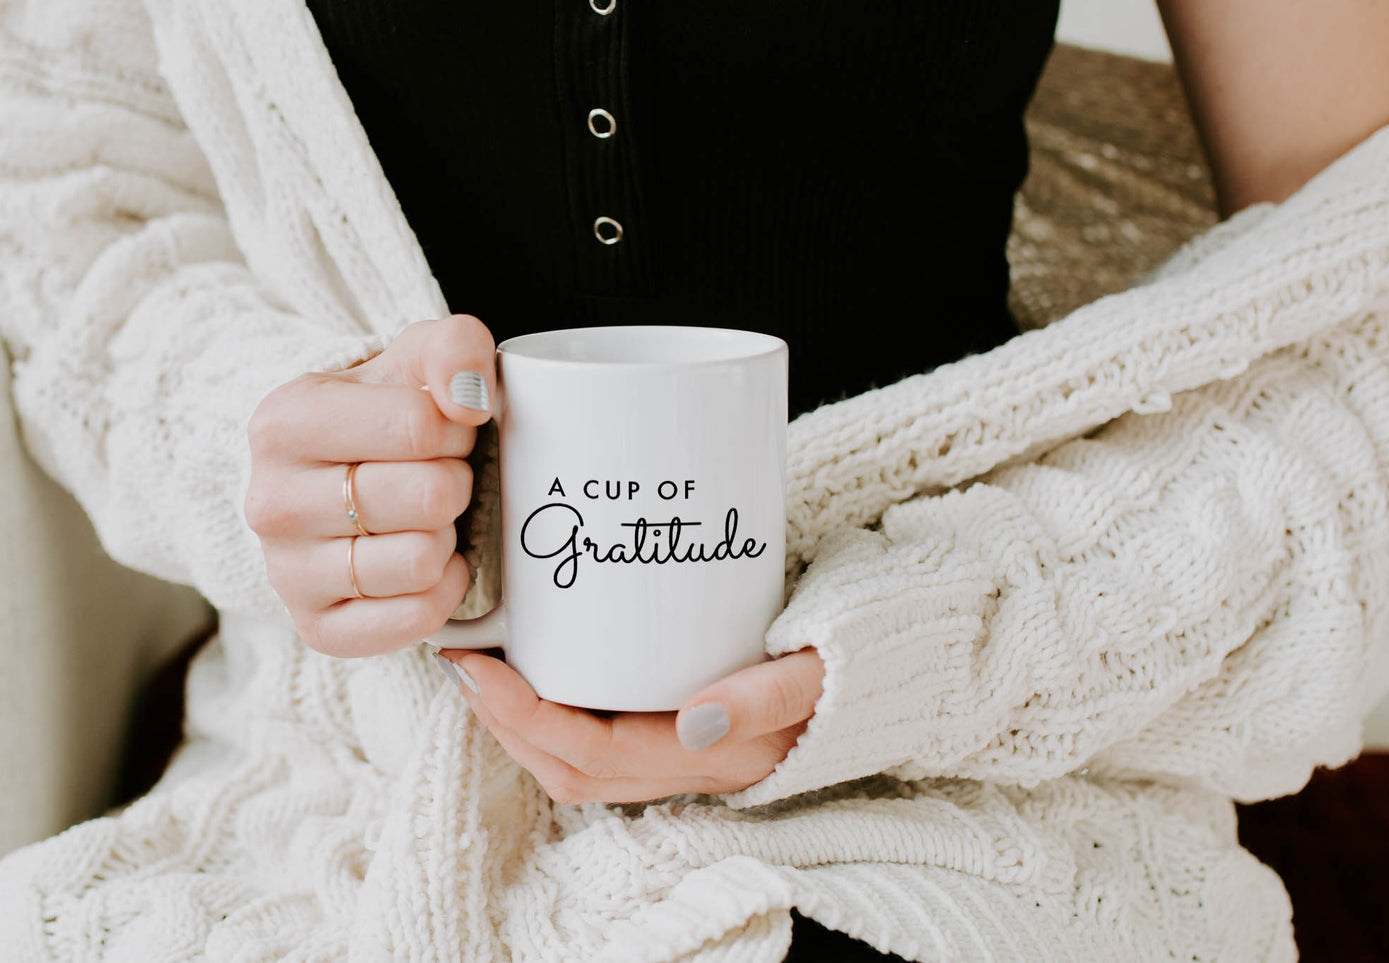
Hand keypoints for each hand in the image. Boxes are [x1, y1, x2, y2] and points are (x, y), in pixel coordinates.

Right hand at [245, 314, 496, 655]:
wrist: (343, 477)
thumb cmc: (389, 414)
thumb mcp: (418, 357)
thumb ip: (455, 347)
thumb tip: (470, 397)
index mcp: (283, 423)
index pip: (419, 426)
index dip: (457, 429)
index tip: (441, 430)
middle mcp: (271, 502)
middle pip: (429, 498)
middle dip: (456, 483)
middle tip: (438, 477)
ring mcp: (287, 573)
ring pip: (422, 562)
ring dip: (448, 538)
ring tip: (425, 519)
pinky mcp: (317, 628)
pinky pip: (416, 619)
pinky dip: (444, 592)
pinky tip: (430, 564)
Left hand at [435, 647, 824, 803]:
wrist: (878, 676)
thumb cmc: (847, 665)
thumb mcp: (818, 673)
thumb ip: (766, 695)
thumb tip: (695, 719)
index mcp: (715, 758)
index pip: (595, 754)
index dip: (526, 717)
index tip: (478, 666)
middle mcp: (690, 768)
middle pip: (571, 769)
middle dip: (506, 724)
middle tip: (463, 665)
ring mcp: (682, 755)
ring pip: (578, 763)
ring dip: (521, 725)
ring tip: (483, 671)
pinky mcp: (678, 731)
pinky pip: (599, 741)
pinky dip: (554, 715)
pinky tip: (538, 673)